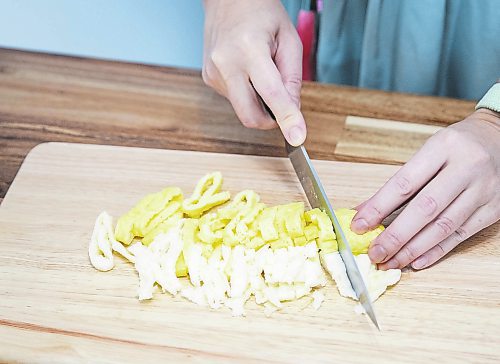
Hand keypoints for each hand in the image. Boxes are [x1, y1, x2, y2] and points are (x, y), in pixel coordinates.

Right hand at [202, 0, 305, 145]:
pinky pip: (235, 99)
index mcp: (249, 49)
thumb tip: (293, 110)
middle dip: (270, 121)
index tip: (297, 138)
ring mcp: (213, 74)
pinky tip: (248, 71)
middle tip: (283, 108)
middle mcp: (226, 64)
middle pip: (250, 115)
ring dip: (259, 101)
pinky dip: (248, 93)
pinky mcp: (209, 79)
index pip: (271, 93)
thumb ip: (292, 78)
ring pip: (243, 109)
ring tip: (261, 71)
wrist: (228, 0)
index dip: (286, 118)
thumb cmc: (261, 13)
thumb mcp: (289, 39)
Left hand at [351, 109, 499, 269]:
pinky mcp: (495, 209)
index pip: (405, 183)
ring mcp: (484, 190)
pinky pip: (461, 235)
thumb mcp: (427, 152)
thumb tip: (364, 211)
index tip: (359, 225)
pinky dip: (436, 251)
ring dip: (413, 249)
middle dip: (396, 236)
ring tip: (391, 262)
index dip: (379, 207)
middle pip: (425, 209)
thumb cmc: (456, 146)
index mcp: (443, 147)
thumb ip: (399, 182)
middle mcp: (467, 167)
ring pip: (443, 226)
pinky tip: (416, 262)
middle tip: (374, 253)